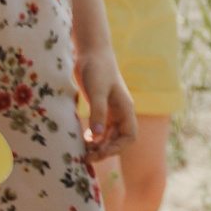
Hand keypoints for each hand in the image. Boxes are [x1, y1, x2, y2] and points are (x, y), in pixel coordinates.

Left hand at [74, 46, 136, 160]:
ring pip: (109, 136)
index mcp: (126, 109)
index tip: (100, 152)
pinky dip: (93, 138)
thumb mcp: (97, 91)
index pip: (129, 136)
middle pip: (118, 140)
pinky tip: (82, 141)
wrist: (91, 53)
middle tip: (87, 157)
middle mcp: (120, 113)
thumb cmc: (97, 69)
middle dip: (105, 150)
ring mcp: (111, 112)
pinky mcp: (100, 109)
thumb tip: (97, 137)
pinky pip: (100, 129)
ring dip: (99, 146)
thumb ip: (97, 113)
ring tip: (83, 153)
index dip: (117, 148)